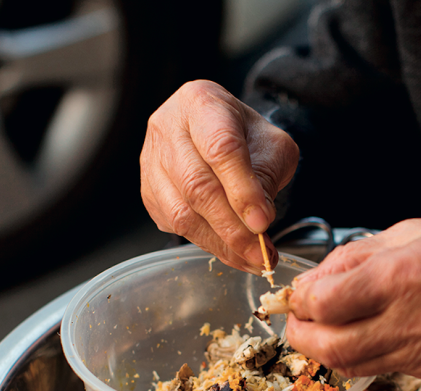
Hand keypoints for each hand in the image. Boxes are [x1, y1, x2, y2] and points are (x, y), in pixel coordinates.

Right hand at [140, 81, 299, 272]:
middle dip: (233, 227)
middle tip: (261, 252)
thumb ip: (267, 176)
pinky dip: (207, 244)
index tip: (263, 222)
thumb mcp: (272, 146)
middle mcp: (168, 127)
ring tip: (251, 258)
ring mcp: (152, 160)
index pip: (221, 148)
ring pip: (181, 211)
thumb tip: (257, 222)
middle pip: (197, 185)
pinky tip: (232, 252)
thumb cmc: (248, 137)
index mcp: (201, 102)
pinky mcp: (149, 191)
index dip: (243, 190)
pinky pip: (174, 224)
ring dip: (220, 242)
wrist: (223, 135)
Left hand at [285, 212, 420, 377]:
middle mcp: (414, 319)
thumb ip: (357, 257)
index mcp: (406, 273)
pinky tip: (368, 329)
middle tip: (299, 318)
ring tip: (327, 325)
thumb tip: (313, 280)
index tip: (300, 290)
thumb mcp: (416, 230)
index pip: (325, 302)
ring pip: (350, 366)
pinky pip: (381, 367)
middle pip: (329, 347)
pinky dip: (362, 352)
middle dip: (301, 334)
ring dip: (327, 348)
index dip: (301, 299)